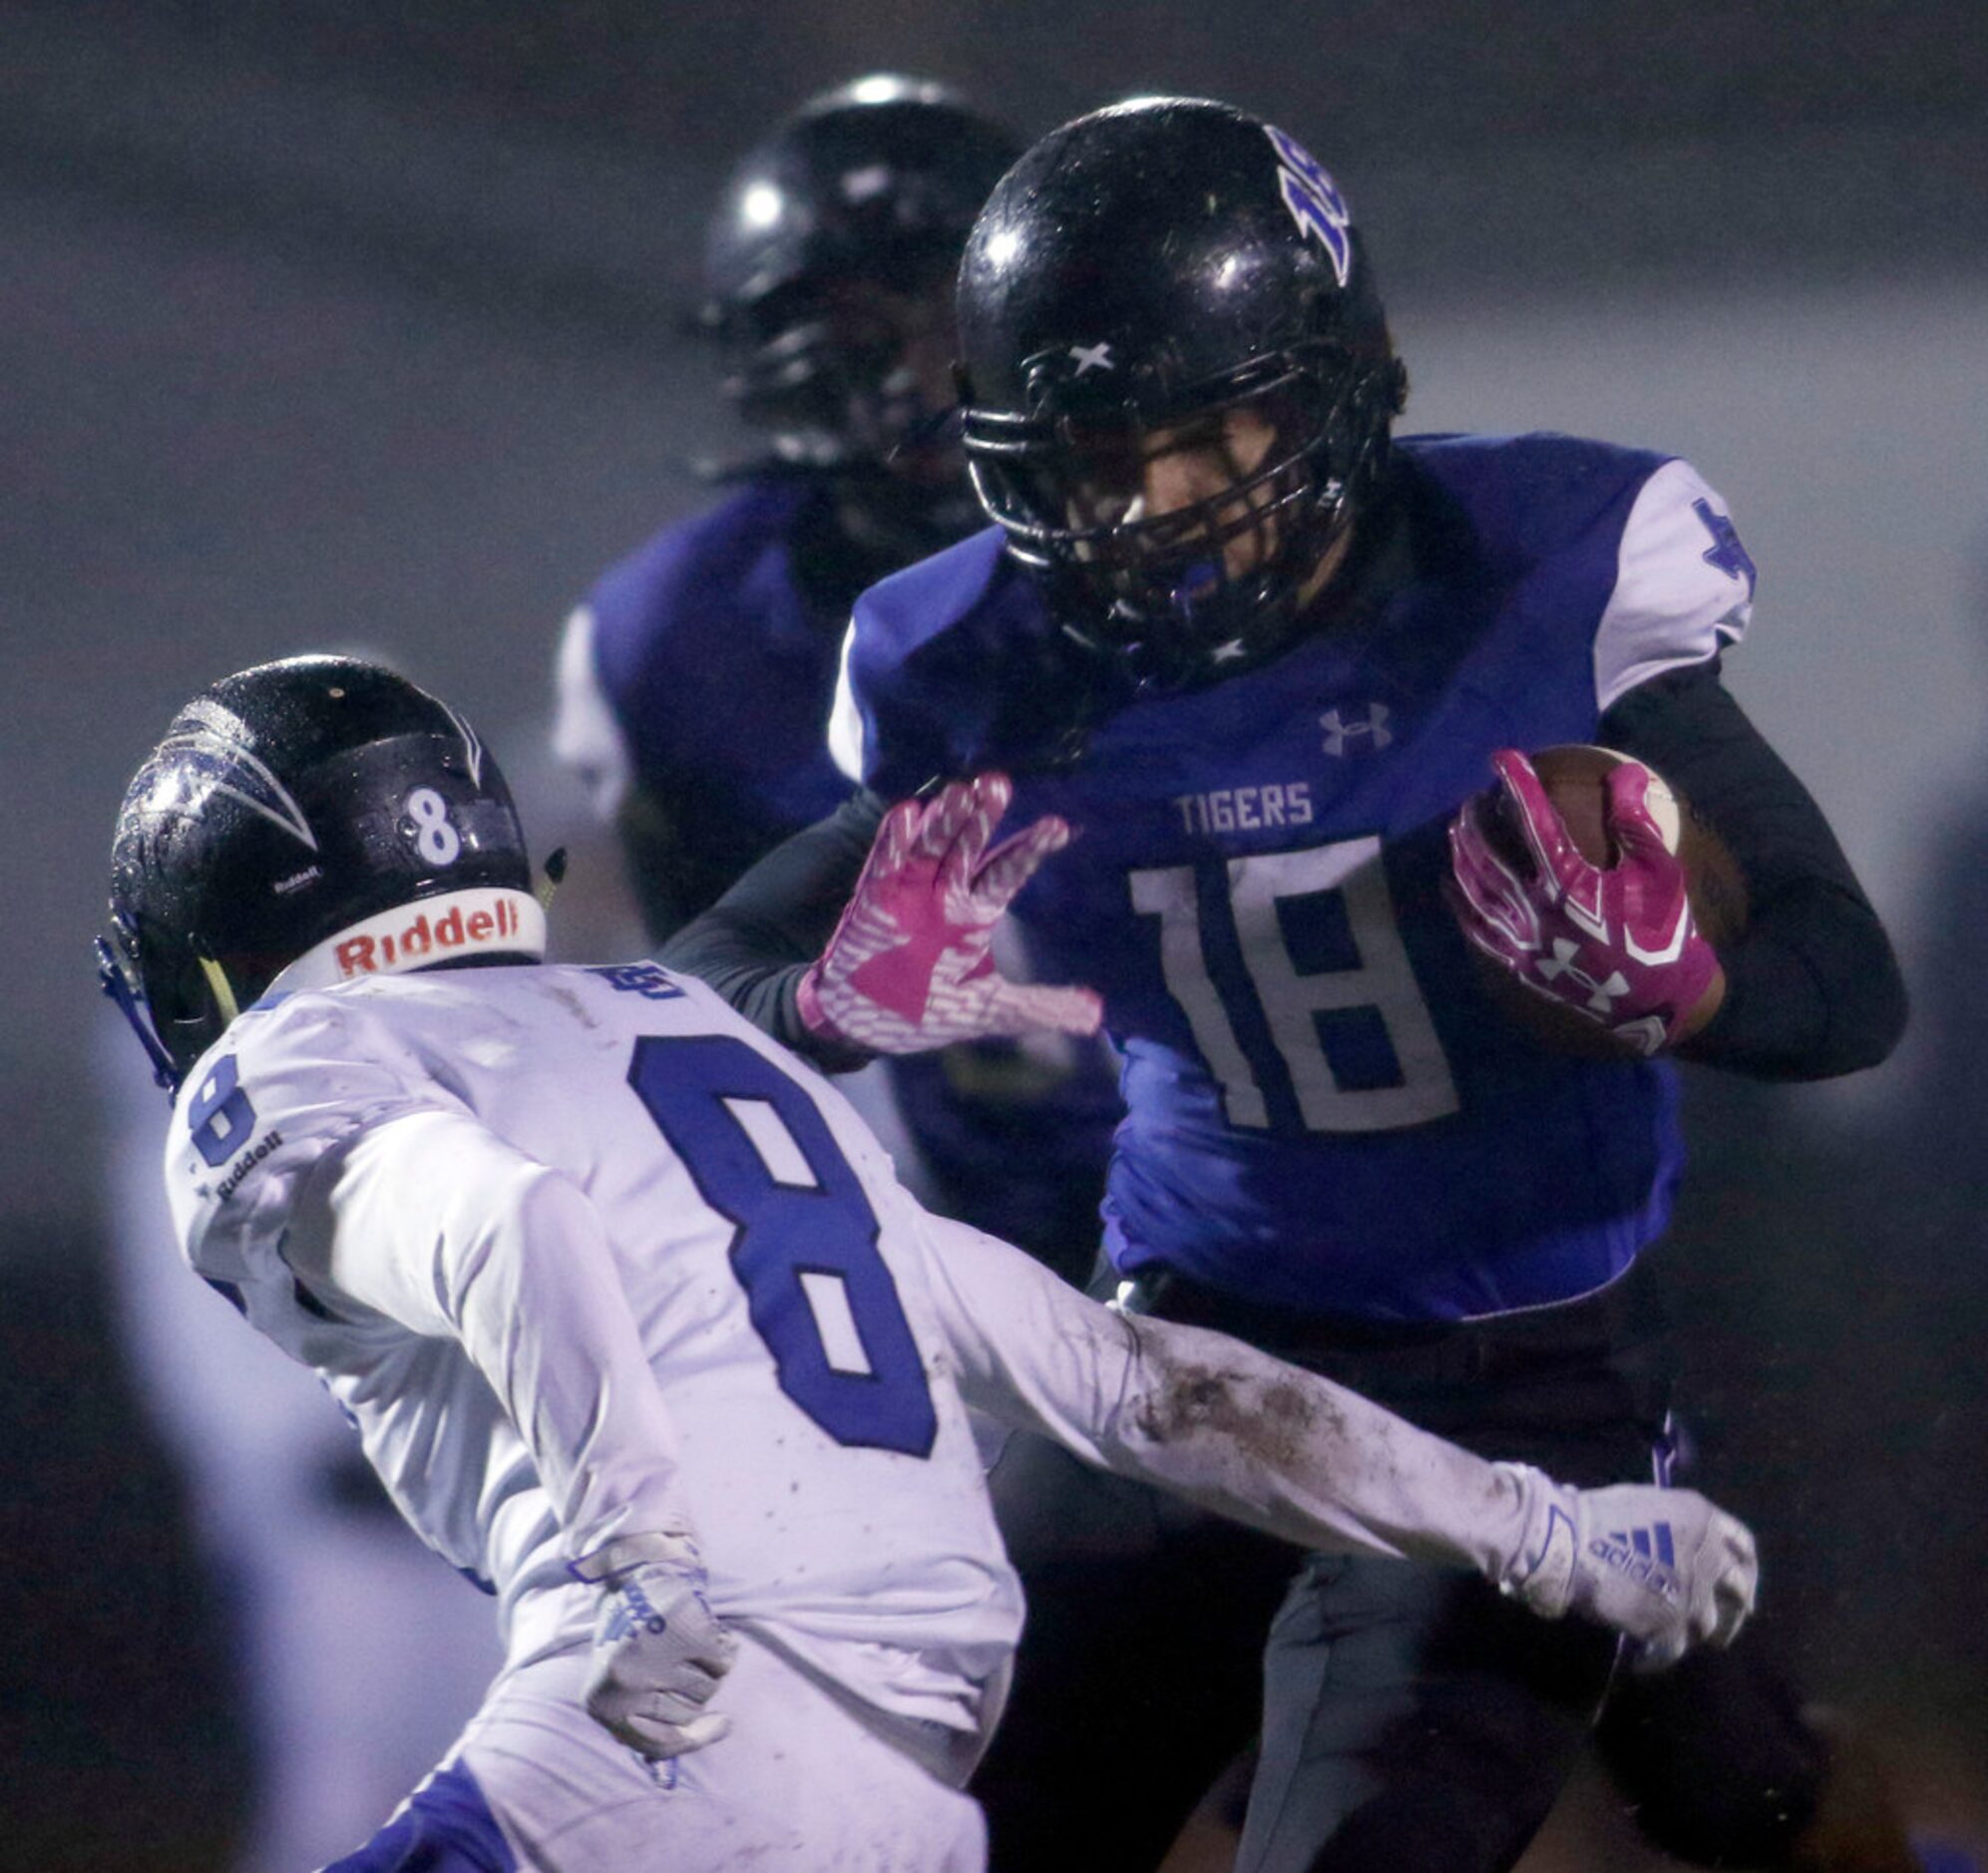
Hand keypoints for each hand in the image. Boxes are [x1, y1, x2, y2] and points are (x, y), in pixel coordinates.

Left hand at [569, 1529, 737, 1757]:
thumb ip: (641, 1721)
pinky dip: (723, 1647)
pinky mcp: (687, 1633)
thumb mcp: (618, 1680)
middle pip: (689, 1715)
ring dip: (708, 1667)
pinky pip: (725, 1661)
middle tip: (678, 1658)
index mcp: (602, 1702)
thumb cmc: (628, 1631)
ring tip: (683, 1639)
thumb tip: (680, 1765)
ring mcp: (656, 1659)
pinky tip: (704, 1626)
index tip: (723, 1724)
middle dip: (693, 1690)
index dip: (694, 1740)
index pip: (658, 1743)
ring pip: (709, 1688)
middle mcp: (626, 1684)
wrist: (635, 1568)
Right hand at [797, 773, 1102, 1054]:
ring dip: (943, 821)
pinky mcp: (873, 902)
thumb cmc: (930, 1010)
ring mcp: (908, 893)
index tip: (1057, 827)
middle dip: (983, 818)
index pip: (1008, 871)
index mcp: (975, 910)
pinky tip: (906, 814)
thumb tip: (1096, 1015)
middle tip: (999, 784)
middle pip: (968, 847)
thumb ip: (1039, 1006)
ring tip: (959, 792)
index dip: (1031, 848)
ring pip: (929, 847)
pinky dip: (893, 843)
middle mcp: (945, 893)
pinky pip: (884, 866)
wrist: (869, 1026)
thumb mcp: (990, 1010)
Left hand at [1449, 750, 1722, 1055]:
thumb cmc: (1663, 931)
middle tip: (1471, 799)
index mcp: (1569, 883)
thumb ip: (1636, 821)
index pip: (1534, 820)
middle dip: (1476, 822)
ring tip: (1455, 830)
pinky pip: (1478, 929)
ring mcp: (1523, 939)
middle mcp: (1536, 909)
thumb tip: (1628, 771)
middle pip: (1490, 856)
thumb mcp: (1660, 873)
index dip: (1517, 784)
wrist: (1657, 1000)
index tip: (1503, 757)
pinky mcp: (1519, 963)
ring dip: (1463, 856)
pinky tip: (1449, 885)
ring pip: (1478, 890)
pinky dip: (1460, 904)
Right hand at [1498, 1466, 1757, 1668]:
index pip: (1743, 1546)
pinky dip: (1658, 1657)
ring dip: (1692, 1632)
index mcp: (1704, 1520)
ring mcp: (1695, 1595)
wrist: (1569, 1543)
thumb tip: (1682, 1545)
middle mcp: (1710, 1557)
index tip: (1741, 1585)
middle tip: (1719, 1626)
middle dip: (1732, 1612)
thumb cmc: (1597, 1515)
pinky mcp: (1673, 1627)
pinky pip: (1673, 1651)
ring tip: (1670, 1636)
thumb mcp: (1649, 1504)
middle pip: (1739, 1592)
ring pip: (1709, 1626)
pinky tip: (1642, 1658)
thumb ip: (1679, 1527)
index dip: (1746, 1568)